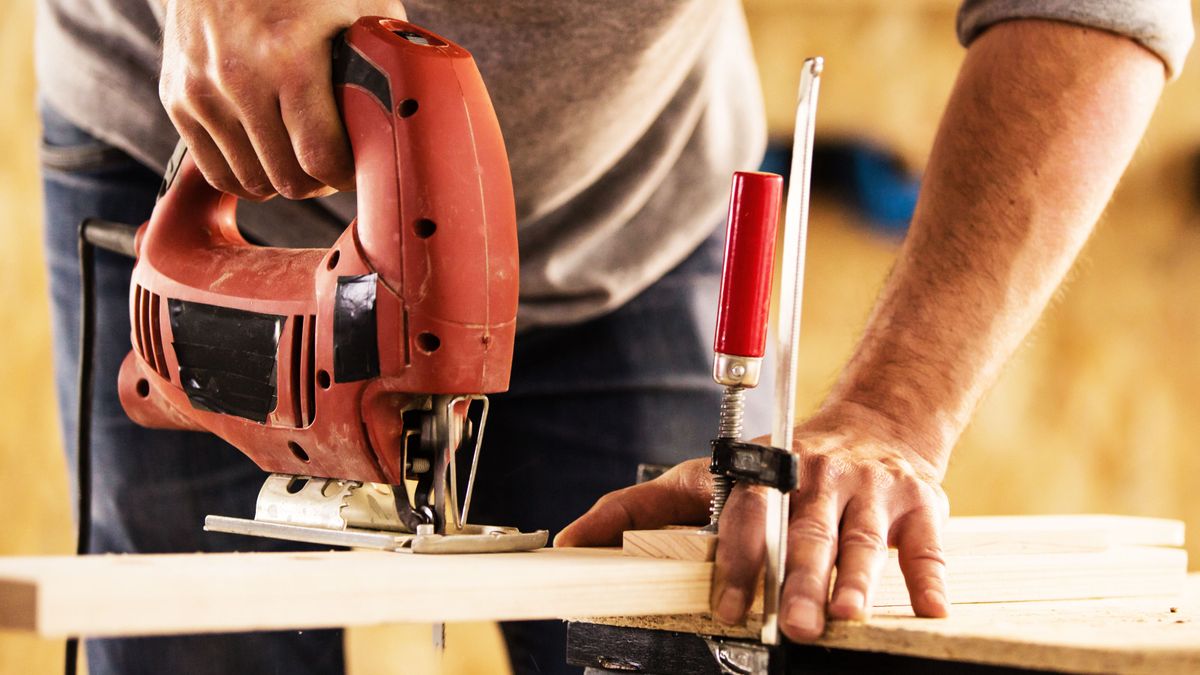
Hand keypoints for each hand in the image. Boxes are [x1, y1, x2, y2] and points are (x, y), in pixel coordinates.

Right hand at [159, 0, 406, 199]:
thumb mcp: (358, 6)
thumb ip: (386, 57)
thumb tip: (410, 106)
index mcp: (289, 56)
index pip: (320, 157)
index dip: (345, 175)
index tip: (357, 169)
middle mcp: (239, 77)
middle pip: (287, 179)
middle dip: (319, 183)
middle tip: (333, 167)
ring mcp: (202, 91)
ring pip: (251, 182)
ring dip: (283, 182)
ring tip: (302, 161)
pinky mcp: (178, 99)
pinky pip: (216, 172)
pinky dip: (246, 176)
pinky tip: (269, 160)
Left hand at [555, 402, 950, 642]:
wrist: (875, 422)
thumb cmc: (779, 468)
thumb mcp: (706, 477)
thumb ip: (639, 508)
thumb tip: (568, 543)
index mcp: (764, 472)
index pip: (747, 514)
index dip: (739, 560)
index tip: (731, 608)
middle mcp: (817, 476)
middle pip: (805, 530)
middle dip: (799, 578)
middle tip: (794, 626)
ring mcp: (870, 489)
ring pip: (862, 537)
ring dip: (857, 578)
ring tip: (849, 617)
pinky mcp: (920, 504)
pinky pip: (927, 545)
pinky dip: (929, 578)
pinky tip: (930, 610)